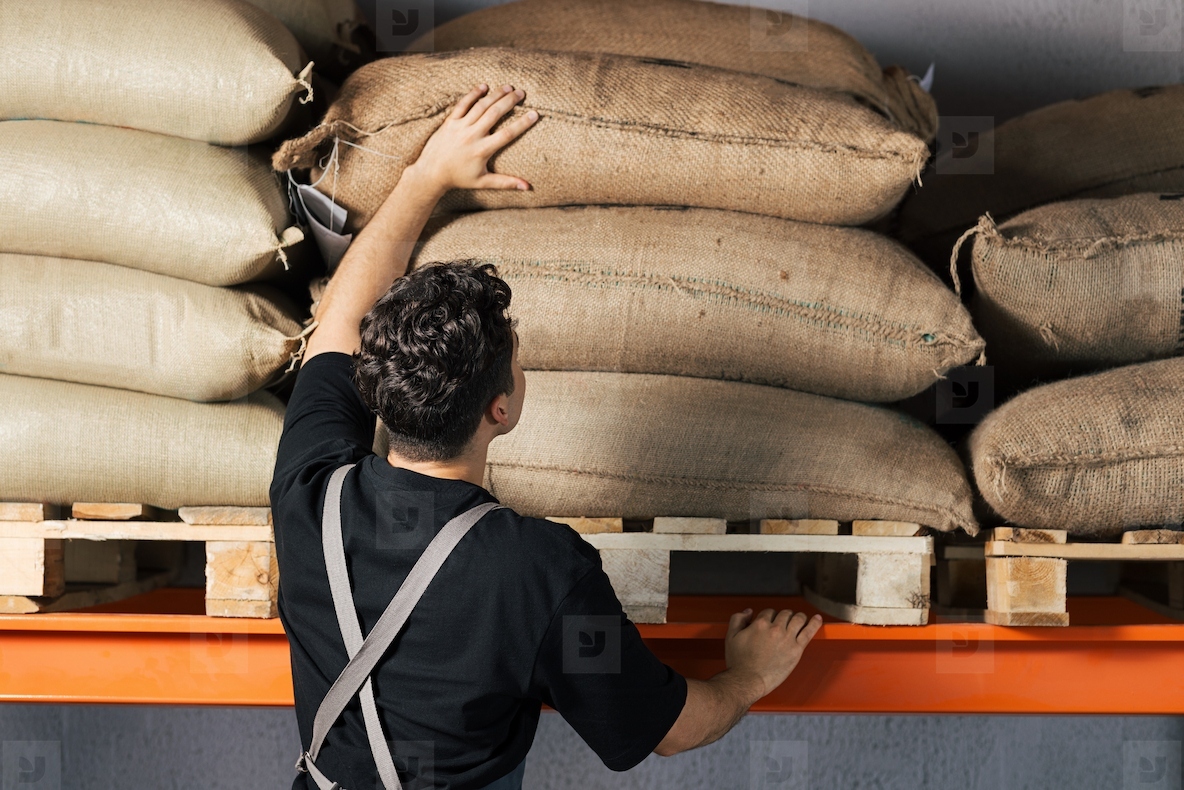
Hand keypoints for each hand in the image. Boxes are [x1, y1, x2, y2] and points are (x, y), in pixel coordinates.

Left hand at [404, 83, 538, 195]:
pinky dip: (473, 94)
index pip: (507, 134)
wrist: (431, 173)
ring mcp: (460, 127)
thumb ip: (506, 182)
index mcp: (482, 150)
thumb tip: (527, 187)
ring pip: (480, 106)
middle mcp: (472, 136)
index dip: (522, 123)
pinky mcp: (450, 122)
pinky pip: (462, 104)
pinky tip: (484, 87)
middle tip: (522, 93)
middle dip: (510, 101)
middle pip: (495, 114)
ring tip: (508, 87)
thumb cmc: (459, 178)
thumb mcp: (484, 182)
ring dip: (495, 95)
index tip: (535, 114)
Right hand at [724, 608, 822, 700]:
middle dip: (784, 616)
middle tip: (784, 623)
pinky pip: (809, 632)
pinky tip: (818, 619)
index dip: (769, 616)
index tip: (769, 623)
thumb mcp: (731, 636)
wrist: (747, 681)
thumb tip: (749, 611)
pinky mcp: (796, 650)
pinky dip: (814, 623)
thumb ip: (738, 619)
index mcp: (760, 624)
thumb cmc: (739, 662)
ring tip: (799, 619)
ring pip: (798, 619)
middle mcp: (775, 629)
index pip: (769, 612)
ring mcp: (788, 639)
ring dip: (799, 617)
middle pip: (785, 614)